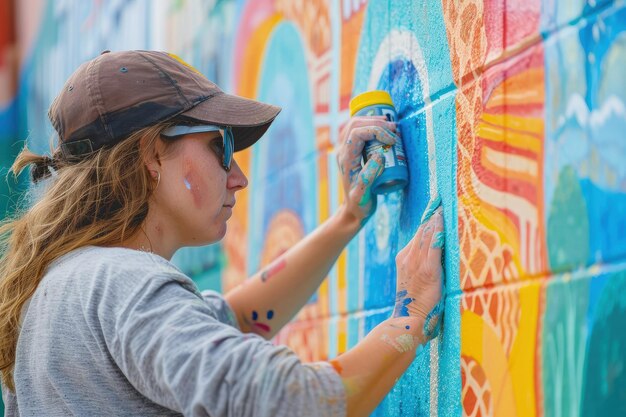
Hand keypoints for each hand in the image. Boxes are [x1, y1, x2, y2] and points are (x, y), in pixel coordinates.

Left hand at [336, 116, 399, 224]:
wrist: (354, 210)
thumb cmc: (360, 204)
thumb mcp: (364, 194)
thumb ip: (369, 177)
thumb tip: (379, 155)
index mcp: (346, 159)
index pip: (357, 133)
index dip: (376, 130)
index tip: (392, 140)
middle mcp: (343, 151)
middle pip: (355, 124)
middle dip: (376, 123)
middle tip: (394, 130)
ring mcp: (346, 149)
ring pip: (355, 124)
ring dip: (373, 121)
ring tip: (391, 128)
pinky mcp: (352, 151)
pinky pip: (358, 130)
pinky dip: (370, 125)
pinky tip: (382, 128)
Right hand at [393, 197, 443, 339]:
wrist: (409, 319)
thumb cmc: (415, 305)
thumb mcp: (415, 281)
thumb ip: (422, 268)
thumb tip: (435, 259)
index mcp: (404, 258)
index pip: (418, 235)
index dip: (427, 221)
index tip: (435, 207)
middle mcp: (408, 256)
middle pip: (422, 230)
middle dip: (431, 214)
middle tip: (439, 198)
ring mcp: (416, 262)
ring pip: (426, 234)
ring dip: (435, 218)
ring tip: (441, 203)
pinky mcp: (427, 269)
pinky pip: (433, 244)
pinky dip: (437, 230)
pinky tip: (441, 219)